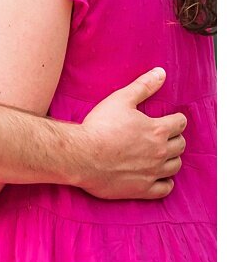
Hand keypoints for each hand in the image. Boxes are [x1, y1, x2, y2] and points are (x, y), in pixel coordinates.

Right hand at [75, 68, 185, 199]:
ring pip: (175, 166)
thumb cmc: (99, 127)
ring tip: (162, 154)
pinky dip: (166, 182)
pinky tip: (159, 176)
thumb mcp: (120, 100)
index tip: (171, 119)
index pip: (179, 123)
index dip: (175, 119)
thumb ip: (143, 86)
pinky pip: (166, 188)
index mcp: (157, 130)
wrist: (81, 155)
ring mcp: (153, 172)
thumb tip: (161, 73)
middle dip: (174, 138)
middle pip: (180, 145)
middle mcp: (160, 152)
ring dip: (172, 158)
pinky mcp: (143, 188)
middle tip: (164, 136)